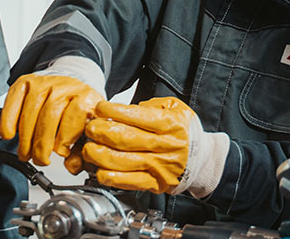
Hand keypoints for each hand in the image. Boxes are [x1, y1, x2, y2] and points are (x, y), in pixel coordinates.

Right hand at [0, 74, 101, 165]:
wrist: (71, 84)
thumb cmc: (79, 111)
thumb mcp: (87, 129)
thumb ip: (82, 150)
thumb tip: (72, 165)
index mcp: (86, 98)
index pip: (75, 116)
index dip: (66, 139)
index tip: (61, 154)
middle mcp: (66, 87)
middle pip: (50, 115)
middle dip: (41, 144)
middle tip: (39, 159)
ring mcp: (45, 82)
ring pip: (31, 110)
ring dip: (25, 138)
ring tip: (25, 153)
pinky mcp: (27, 81)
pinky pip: (14, 99)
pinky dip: (8, 119)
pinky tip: (9, 134)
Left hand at [83, 96, 213, 194]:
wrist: (202, 161)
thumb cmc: (184, 132)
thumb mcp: (175, 108)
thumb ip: (152, 105)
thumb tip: (126, 108)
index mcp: (170, 125)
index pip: (138, 117)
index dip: (114, 112)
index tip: (100, 108)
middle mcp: (165, 147)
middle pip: (126, 139)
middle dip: (102, 132)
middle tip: (90, 127)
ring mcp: (159, 167)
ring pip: (123, 162)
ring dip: (100, 155)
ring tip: (88, 148)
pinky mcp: (154, 184)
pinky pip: (128, 183)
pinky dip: (110, 177)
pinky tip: (98, 170)